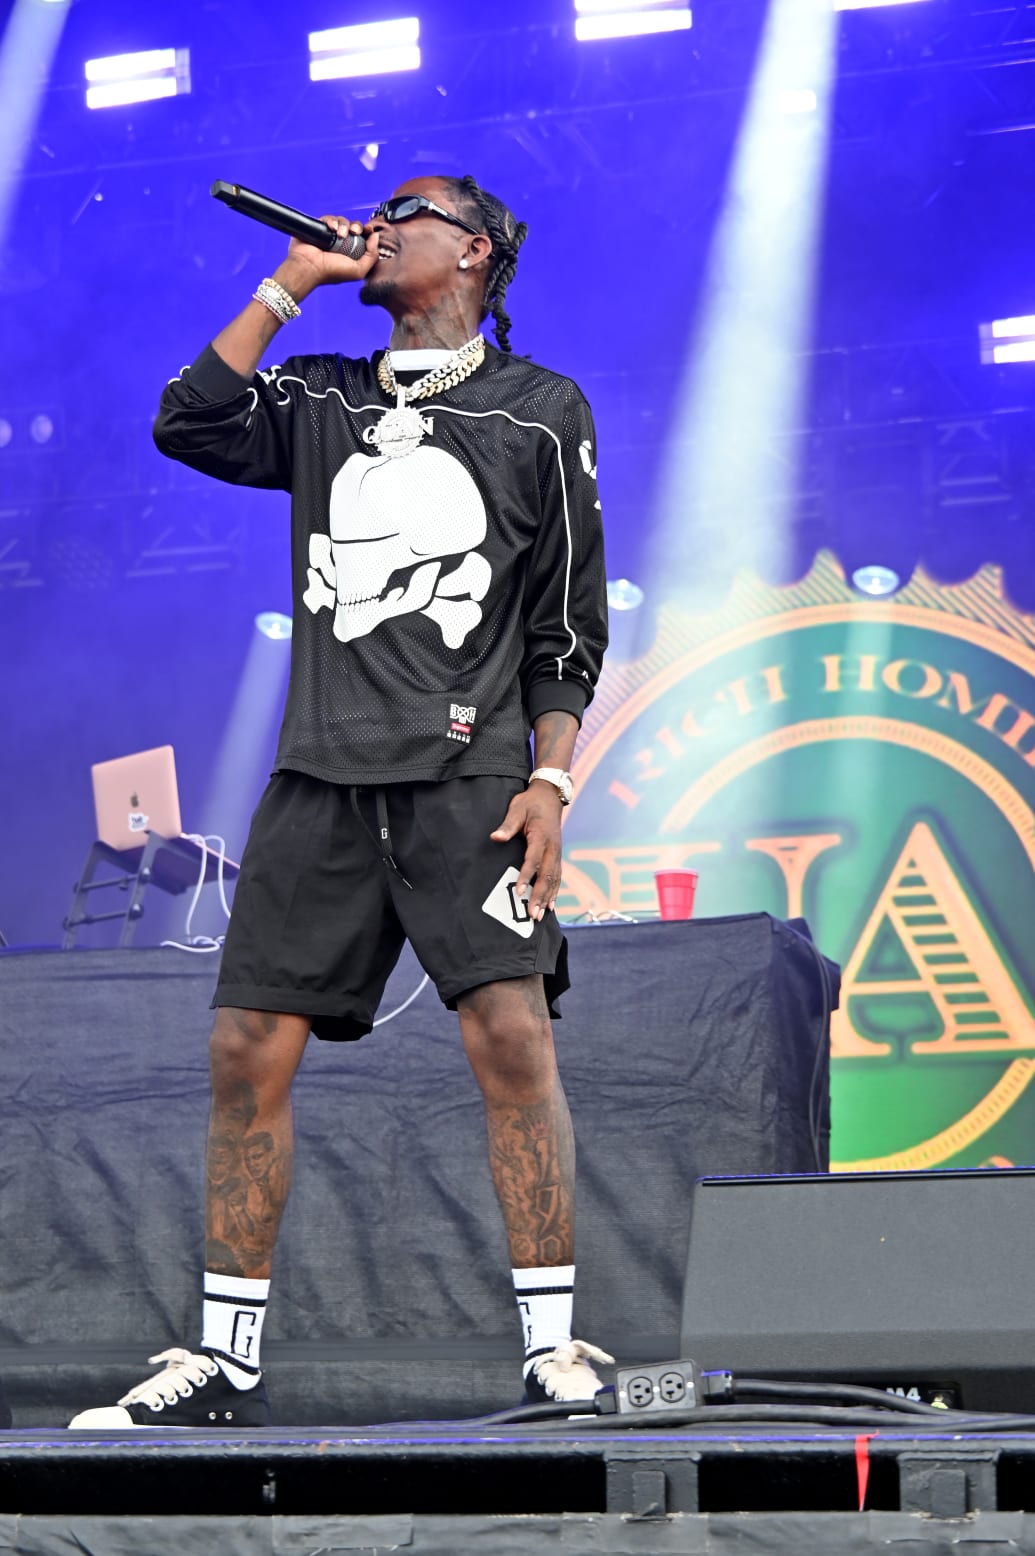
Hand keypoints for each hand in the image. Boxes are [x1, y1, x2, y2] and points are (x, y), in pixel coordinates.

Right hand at [277, 217, 377, 295]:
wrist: (309, 267)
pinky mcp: (320, 228)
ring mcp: (330, 236)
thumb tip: (375, 237)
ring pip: (342, 221)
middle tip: (354, 232)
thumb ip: (372, 256)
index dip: (368, 232)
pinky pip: (329, 219)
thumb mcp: (358, 271)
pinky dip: (331, 221)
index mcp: (352, 253)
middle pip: (354, 227)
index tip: (369, 231)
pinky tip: (331, 229)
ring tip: (339, 235)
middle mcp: (342, 244)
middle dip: (357, 227)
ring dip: (343, 225)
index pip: (364, 238)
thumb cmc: (332, 272)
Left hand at [490, 782, 563, 921]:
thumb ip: (507, 825)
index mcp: (541, 836)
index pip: (533, 860)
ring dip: (548, 898)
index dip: (526, 876)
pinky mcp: (557, 855)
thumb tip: (495, 837)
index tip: (519, 892)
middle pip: (547, 875)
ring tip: (541, 915)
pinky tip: (551, 905)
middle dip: (540, 896)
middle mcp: (553, 847)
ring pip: (554, 879)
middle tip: (532, 914)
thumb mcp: (517, 809)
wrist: (550, 796)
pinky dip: (555, 892)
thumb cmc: (530, 803)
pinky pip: (558, 876)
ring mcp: (557, 852)